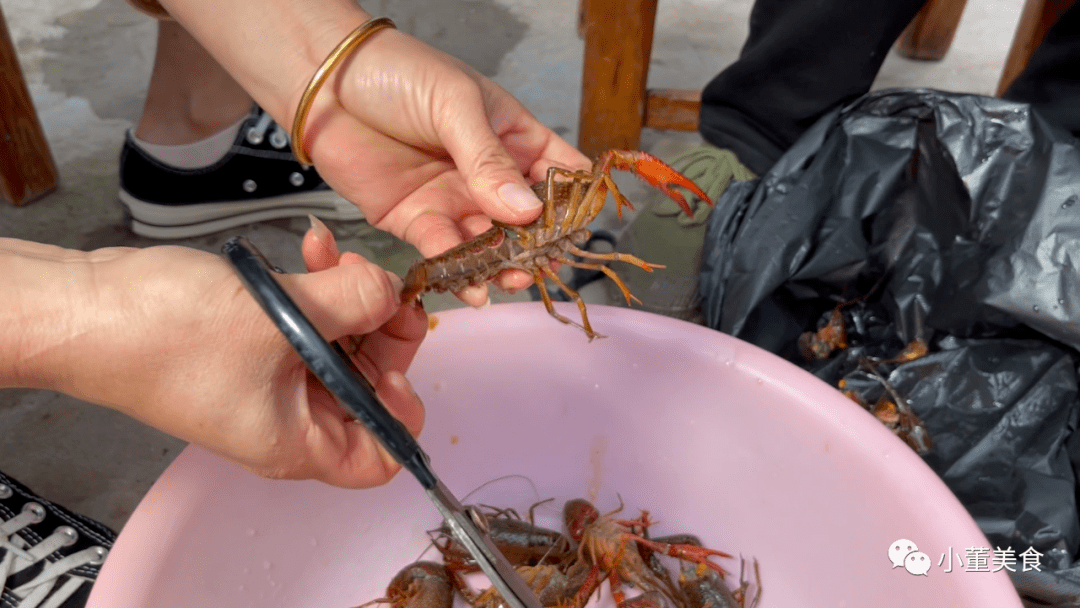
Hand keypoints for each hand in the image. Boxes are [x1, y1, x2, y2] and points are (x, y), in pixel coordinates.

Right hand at [6, 227, 427, 488]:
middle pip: (367, 386)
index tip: (397, 355)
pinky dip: (317, 287)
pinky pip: (306, 321)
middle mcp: (288, 419)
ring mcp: (268, 380)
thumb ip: (355, 302)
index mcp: (298, 441)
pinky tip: (312, 248)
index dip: (400, 409)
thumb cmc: (166, 336)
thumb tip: (393, 292)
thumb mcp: (282, 316)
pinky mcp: (251, 345)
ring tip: (337, 255)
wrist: (84, 310)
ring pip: (339, 344)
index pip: (379, 455)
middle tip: (380, 284)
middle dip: (380, 330)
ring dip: (350, 297)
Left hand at [301, 24, 591, 303]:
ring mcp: (453, 199)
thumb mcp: (454, 106)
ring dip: (500, 264)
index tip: (575, 228)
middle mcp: (487, 174)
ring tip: (508, 279)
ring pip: (488, 242)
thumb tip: (527, 210)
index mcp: (511, 137)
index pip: (558, 173)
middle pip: (525, 220)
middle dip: (535, 245)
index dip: (571, 201)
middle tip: (539, 264)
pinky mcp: (416, 220)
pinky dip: (458, 270)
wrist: (326, 84)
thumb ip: (488, 160)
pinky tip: (473, 285)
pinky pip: (444, 251)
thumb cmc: (398, 74)